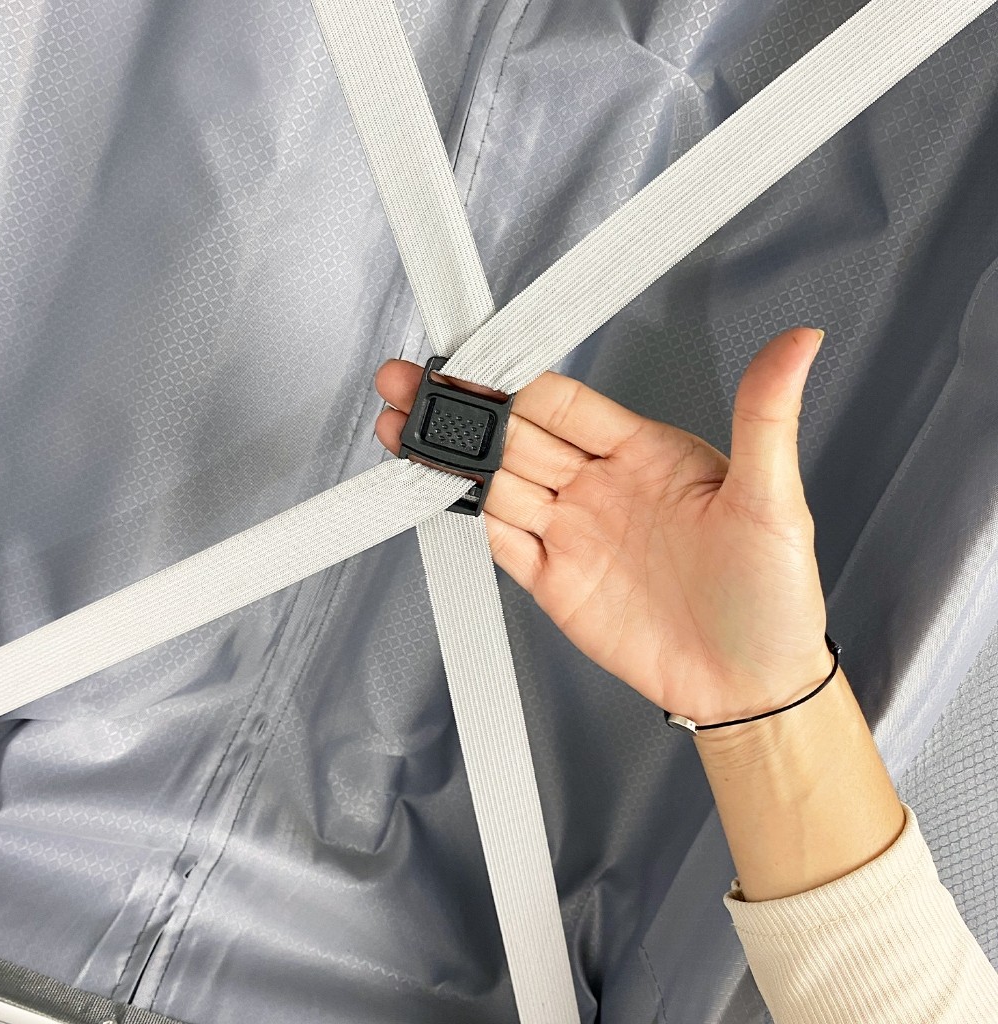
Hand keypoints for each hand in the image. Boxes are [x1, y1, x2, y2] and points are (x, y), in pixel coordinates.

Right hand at [374, 327, 831, 727]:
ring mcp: (574, 534)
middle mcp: (602, 488)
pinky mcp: (555, 583)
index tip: (476, 357)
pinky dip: (467, 515)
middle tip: (409, 384)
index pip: (567, 405)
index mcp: (646, 455)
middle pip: (518, 436)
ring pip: (499, 483)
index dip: (518, 380)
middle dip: (463, 409)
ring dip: (451, 456)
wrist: (749, 686)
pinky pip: (502, 541)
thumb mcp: (776, 500)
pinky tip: (435, 489)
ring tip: (401, 427)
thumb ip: (767, 416)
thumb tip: (799, 342)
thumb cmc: (773, 596)